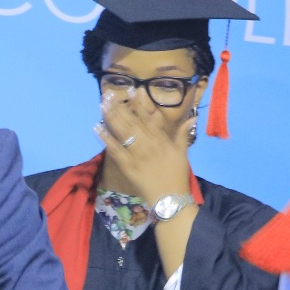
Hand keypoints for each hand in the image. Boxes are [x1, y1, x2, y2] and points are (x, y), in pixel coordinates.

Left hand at [96, 88, 191, 206]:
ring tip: (102, 105)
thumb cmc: (177, 175)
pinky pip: (114, 149)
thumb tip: (192, 118)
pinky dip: (105, 138)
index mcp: (161, 139)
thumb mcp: (182, 152)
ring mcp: (136, 155)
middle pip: (131, 121)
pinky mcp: (127, 166)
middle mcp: (148, 144)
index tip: (132, 90)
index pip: (148, 117)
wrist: (170, 198)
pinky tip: (97, 127)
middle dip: (119, 107)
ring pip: (122, 132)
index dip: (139, 103)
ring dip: (110, 117)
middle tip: (108, 95)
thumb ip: (183, 134)